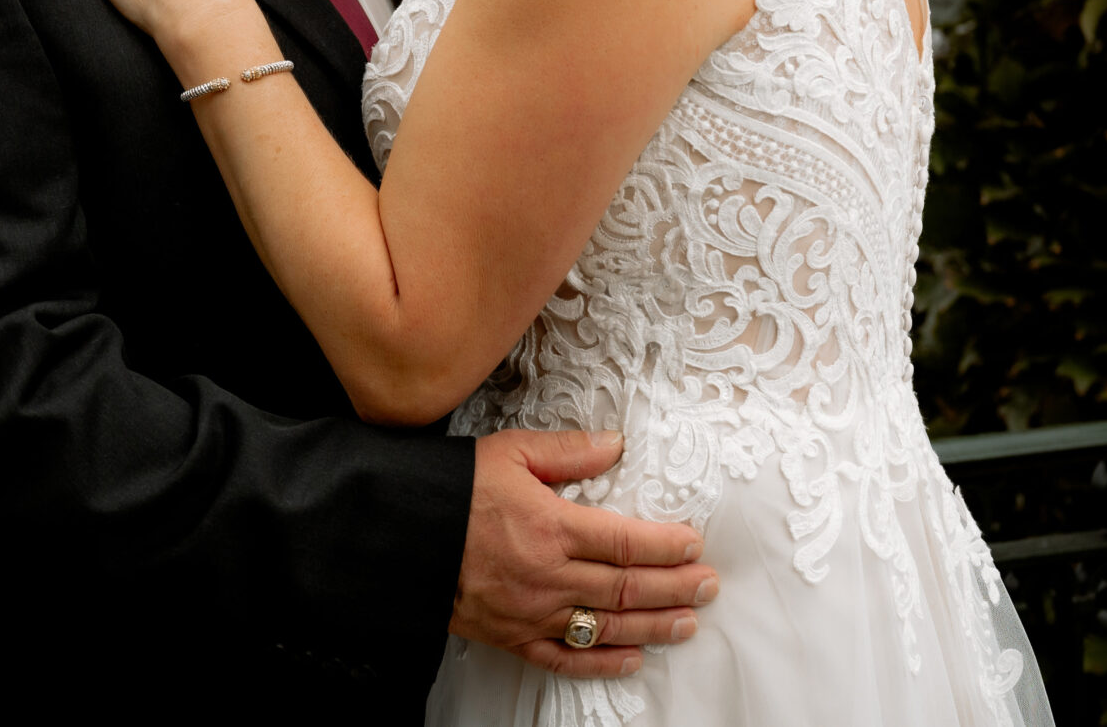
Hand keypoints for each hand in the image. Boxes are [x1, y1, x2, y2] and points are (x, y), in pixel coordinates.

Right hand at [453, 429, 717, 678]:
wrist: (399, 534)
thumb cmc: (453, 489)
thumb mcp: (510, 452)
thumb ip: (569, 451)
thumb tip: (616, 444)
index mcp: (552, 526)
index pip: (627, 541)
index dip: (667, 546)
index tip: (695, 545)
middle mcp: (548, 575)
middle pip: (627, 587)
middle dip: (675, 588)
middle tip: (708, 586)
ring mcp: (531, 612)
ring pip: (606, 626)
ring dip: (652, 626)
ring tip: (686, 623)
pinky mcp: (511, 636)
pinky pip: (564, 658)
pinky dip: (601, 662)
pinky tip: (631, 659)